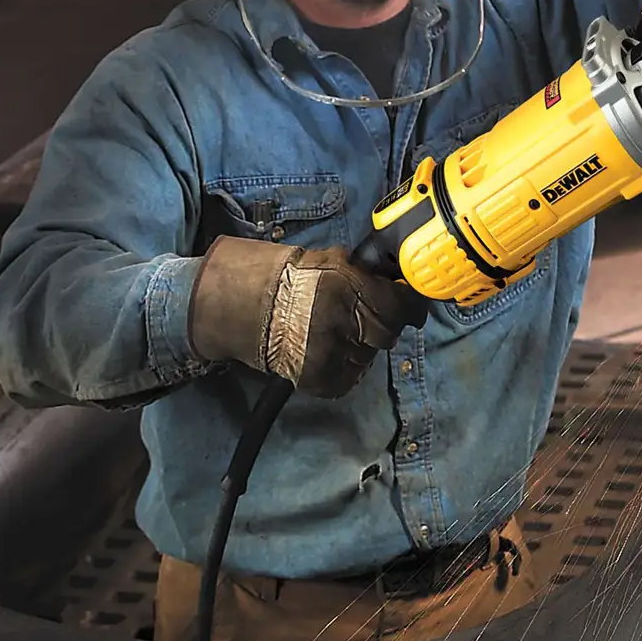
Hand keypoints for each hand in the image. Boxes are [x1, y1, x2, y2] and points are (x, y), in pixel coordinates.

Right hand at [189, 237, 425, 398]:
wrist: (230, 305)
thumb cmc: (277, 277)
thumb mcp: (327, 261)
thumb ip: (363, 275)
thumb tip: (395, 283)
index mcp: (345, 286)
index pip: (399, 304)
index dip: (409, 305)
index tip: (411, 304)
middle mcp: (341, 321)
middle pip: (387, 333)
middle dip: (383, 324)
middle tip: (367, 318)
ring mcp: (330, 354)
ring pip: (368, 355)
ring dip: (360, 345)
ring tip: (334, 331)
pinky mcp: (318, 379)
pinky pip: (349, 377)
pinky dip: (344, 367)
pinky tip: (326, 350)